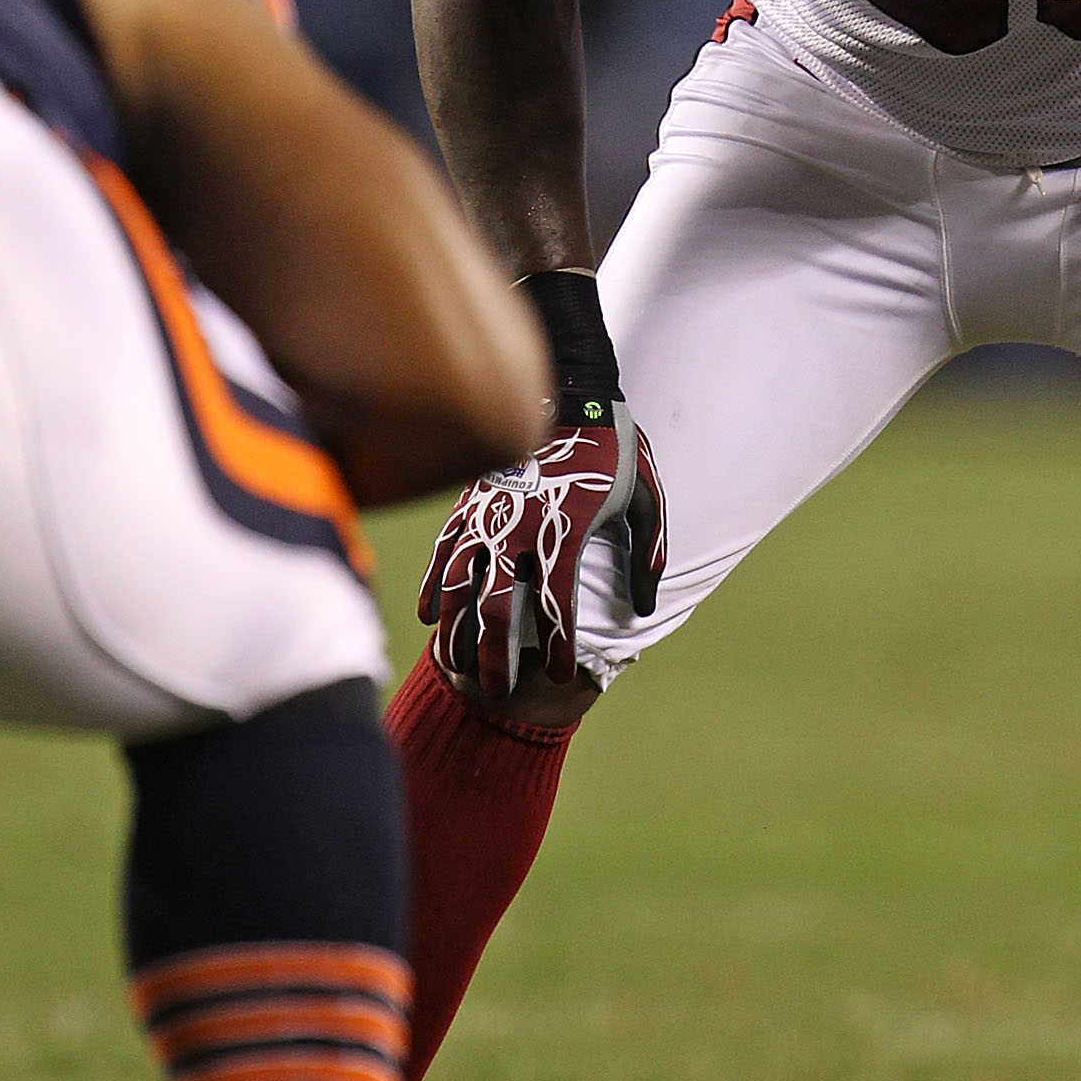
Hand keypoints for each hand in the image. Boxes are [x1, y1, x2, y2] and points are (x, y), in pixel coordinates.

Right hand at [418, 412, 664, 694]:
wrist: (565, 390)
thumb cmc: (611, 448)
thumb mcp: (645, 497)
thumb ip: (647, 553)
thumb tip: (643, 606)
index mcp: (566, 532)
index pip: (558, 606)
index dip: (557, 646)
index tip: (558, 674)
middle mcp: (520, 530)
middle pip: (499, 609)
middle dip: (498, 656)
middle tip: (500, 690)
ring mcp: (486, 517)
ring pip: (460, 588)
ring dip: (459, 633)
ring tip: (461, 668)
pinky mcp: (466, 504)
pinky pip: (442, 555)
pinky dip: (434, 590)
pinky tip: (432, 620)